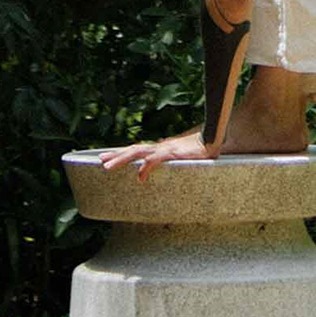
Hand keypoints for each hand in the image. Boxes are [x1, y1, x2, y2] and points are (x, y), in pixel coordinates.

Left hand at [98, 127, 215, 180]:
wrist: (215, 140)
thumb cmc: (199, 149)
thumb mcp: (180, 155)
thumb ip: (167, 158)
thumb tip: (155, 163)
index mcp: (159, 148)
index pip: (135, 149)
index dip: (120, 153)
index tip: (103, 157)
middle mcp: (159, 147)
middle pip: (133, 150)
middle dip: (116, 156)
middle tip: (100, 161)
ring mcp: (165, 148)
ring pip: (138, 152)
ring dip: (122, 159)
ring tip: (108, 167)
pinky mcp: (174, 153)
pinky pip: (156, 159)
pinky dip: (146, 167)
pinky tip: (140, 176)